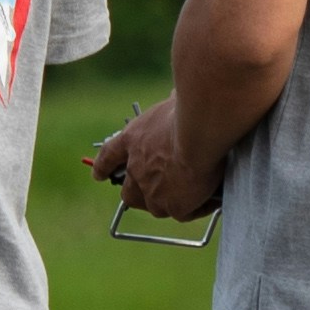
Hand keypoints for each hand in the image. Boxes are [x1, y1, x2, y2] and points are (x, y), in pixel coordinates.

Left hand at [97, 98, 219, 221]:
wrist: (199, 131)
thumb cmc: (189, 110)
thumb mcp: (173, 103)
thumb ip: (171, 107)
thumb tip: (179, 96)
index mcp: (132, 139)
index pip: (109, 156)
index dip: (103, 167)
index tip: (98, 175)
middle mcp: (136, 168)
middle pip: (129, 193)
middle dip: (138, 195)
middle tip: (154, 193)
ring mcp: (152, 190)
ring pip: (154, 207)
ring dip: (168, 204)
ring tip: (187, 199)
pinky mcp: (174, 205)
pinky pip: (184, 212)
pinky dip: (196, 207)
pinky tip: (210, 200)